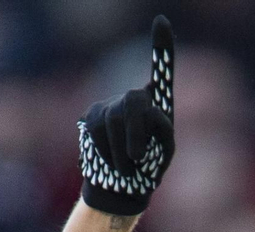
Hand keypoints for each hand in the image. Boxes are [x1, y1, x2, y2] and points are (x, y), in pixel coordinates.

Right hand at [78, 16, 175, 215]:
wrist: (120, 187)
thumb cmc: (148, 169)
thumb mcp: (164, 151)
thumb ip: (162, 129)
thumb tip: (147, 108)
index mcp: (157, 103)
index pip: (162, 70)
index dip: (161, 47)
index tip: (161, 20)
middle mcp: (133, 98)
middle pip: (133, 102)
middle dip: (135, 132)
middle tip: (137, 158)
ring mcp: (110, 105)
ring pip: (114, 120)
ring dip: (121, 150)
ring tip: (126, 170)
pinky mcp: (91, 118)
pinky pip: (97, 131)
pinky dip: (106, 151)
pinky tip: (111, 164)